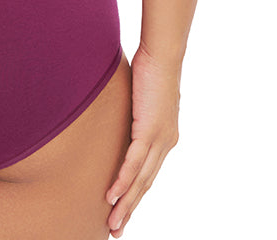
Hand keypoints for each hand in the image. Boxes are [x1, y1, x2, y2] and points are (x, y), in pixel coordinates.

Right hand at [105, 44, 179, 236]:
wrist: (162, 55)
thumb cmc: (149, 68)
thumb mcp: (138, 98)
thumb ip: (131, 111)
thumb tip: (116, 110)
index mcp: (164, 138)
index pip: (148, 173)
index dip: (134, 194)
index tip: (122, 210)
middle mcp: (165, 144)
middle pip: (145, 184)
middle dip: (129, 209)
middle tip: (116, 229)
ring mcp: (159, 140)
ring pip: (140, 180)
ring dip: (125, 204)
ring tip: (112, 223)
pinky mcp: (149, 131)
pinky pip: (133, 163)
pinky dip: (122, 181)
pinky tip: (112, 196)